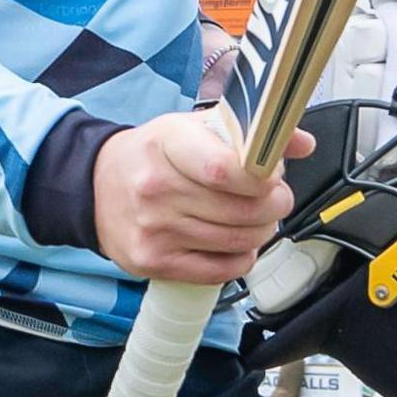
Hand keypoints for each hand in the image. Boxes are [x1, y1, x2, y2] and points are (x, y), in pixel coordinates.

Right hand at [93, 109, 316, 283]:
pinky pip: (221, 270)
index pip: (224, 168)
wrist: (96, 186)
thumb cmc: (153, 154)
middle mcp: (157, 188)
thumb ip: (249, 132)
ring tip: (256, 217)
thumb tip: (301, 142)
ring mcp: (154, 229)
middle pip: (240, 210)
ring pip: (237, 242)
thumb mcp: (193, 126)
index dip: (261, 176)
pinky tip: (236, 242)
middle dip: (274, 205)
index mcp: (168, 144)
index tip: (273, 173)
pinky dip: (241, 258)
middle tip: (276, 197)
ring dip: (261, 231)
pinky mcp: (155, 262)